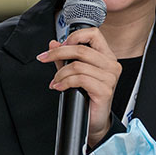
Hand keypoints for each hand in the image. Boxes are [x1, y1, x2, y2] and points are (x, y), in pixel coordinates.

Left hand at [36, 28, 120, 147]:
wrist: (94, 121)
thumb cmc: (87, 97)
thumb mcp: (74, 73)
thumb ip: (65, 57)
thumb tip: (53, 44)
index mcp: (106, 56)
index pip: (93, 34)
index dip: (74, 36)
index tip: (59, 46)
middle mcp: (111, 64)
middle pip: (81, 49)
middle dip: (58, 53)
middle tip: (44, 58)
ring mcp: (110, 77)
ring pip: (78, 65)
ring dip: (60, 73)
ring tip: (55, 80)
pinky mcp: (105, 90)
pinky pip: (80, 79)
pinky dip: (65, 82)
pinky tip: (59, 87)